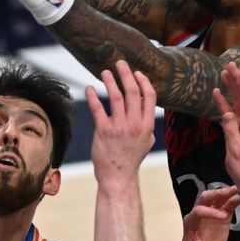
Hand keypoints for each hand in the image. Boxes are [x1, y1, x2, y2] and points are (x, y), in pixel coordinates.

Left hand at [87, 60, 156, 189]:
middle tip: (120, 63)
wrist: (118, 177)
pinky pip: (97, 108)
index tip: (137, 72)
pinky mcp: (103, 131)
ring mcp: (119, 127)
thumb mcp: (147, 142)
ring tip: (104, 72)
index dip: (143, 81)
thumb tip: (148, 113)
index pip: (149, 96)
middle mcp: (135, 124)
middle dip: (126, 74)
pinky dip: (93, 96)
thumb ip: (148, 126)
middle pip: (132, 92)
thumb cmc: (131, 159)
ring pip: (116, 96)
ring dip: (110, 80)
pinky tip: (89, 88)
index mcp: (147, 125)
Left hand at [181, 186, 239, 240]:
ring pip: (218, 198)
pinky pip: (228, 205)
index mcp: (190, 221)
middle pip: (206, 198)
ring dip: (227, 192)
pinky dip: (235, 200)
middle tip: (230, 192)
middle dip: (217, 193)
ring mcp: (212, 213)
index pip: (198, 211)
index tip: (223, 217)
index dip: (210, 212)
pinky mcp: (222, 215)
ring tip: (239, 189)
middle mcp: (200, 213)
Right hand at [213, 63, 239, 198]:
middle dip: (238, 81)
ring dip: (232, 89)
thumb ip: (231, 131)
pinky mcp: (238, 131)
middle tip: (231, 65)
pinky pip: (230, 113)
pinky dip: (224, 103)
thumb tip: (226, 113)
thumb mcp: (237, 150)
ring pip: (238, 103)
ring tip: (224, 74)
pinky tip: (217, 94)